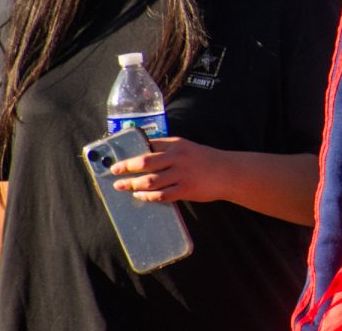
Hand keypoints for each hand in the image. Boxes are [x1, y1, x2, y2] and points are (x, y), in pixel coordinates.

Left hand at [109, 137, 224, 202]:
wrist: (227, 172)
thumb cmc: (205, 160)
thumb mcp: (187, 148)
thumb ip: (168, 151)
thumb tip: (144, 158)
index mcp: (176, 144)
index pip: (148, 145)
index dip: (131, 151)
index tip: (119, 156)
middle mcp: (177, 157)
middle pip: (144, 162)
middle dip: (126, 167)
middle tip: (114, 171)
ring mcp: (181, 174)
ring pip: (150, 180)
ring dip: (133, 184)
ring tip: (122, 186)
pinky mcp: (185, 189)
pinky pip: (161, 195)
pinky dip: (148, 196)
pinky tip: (140, 196)